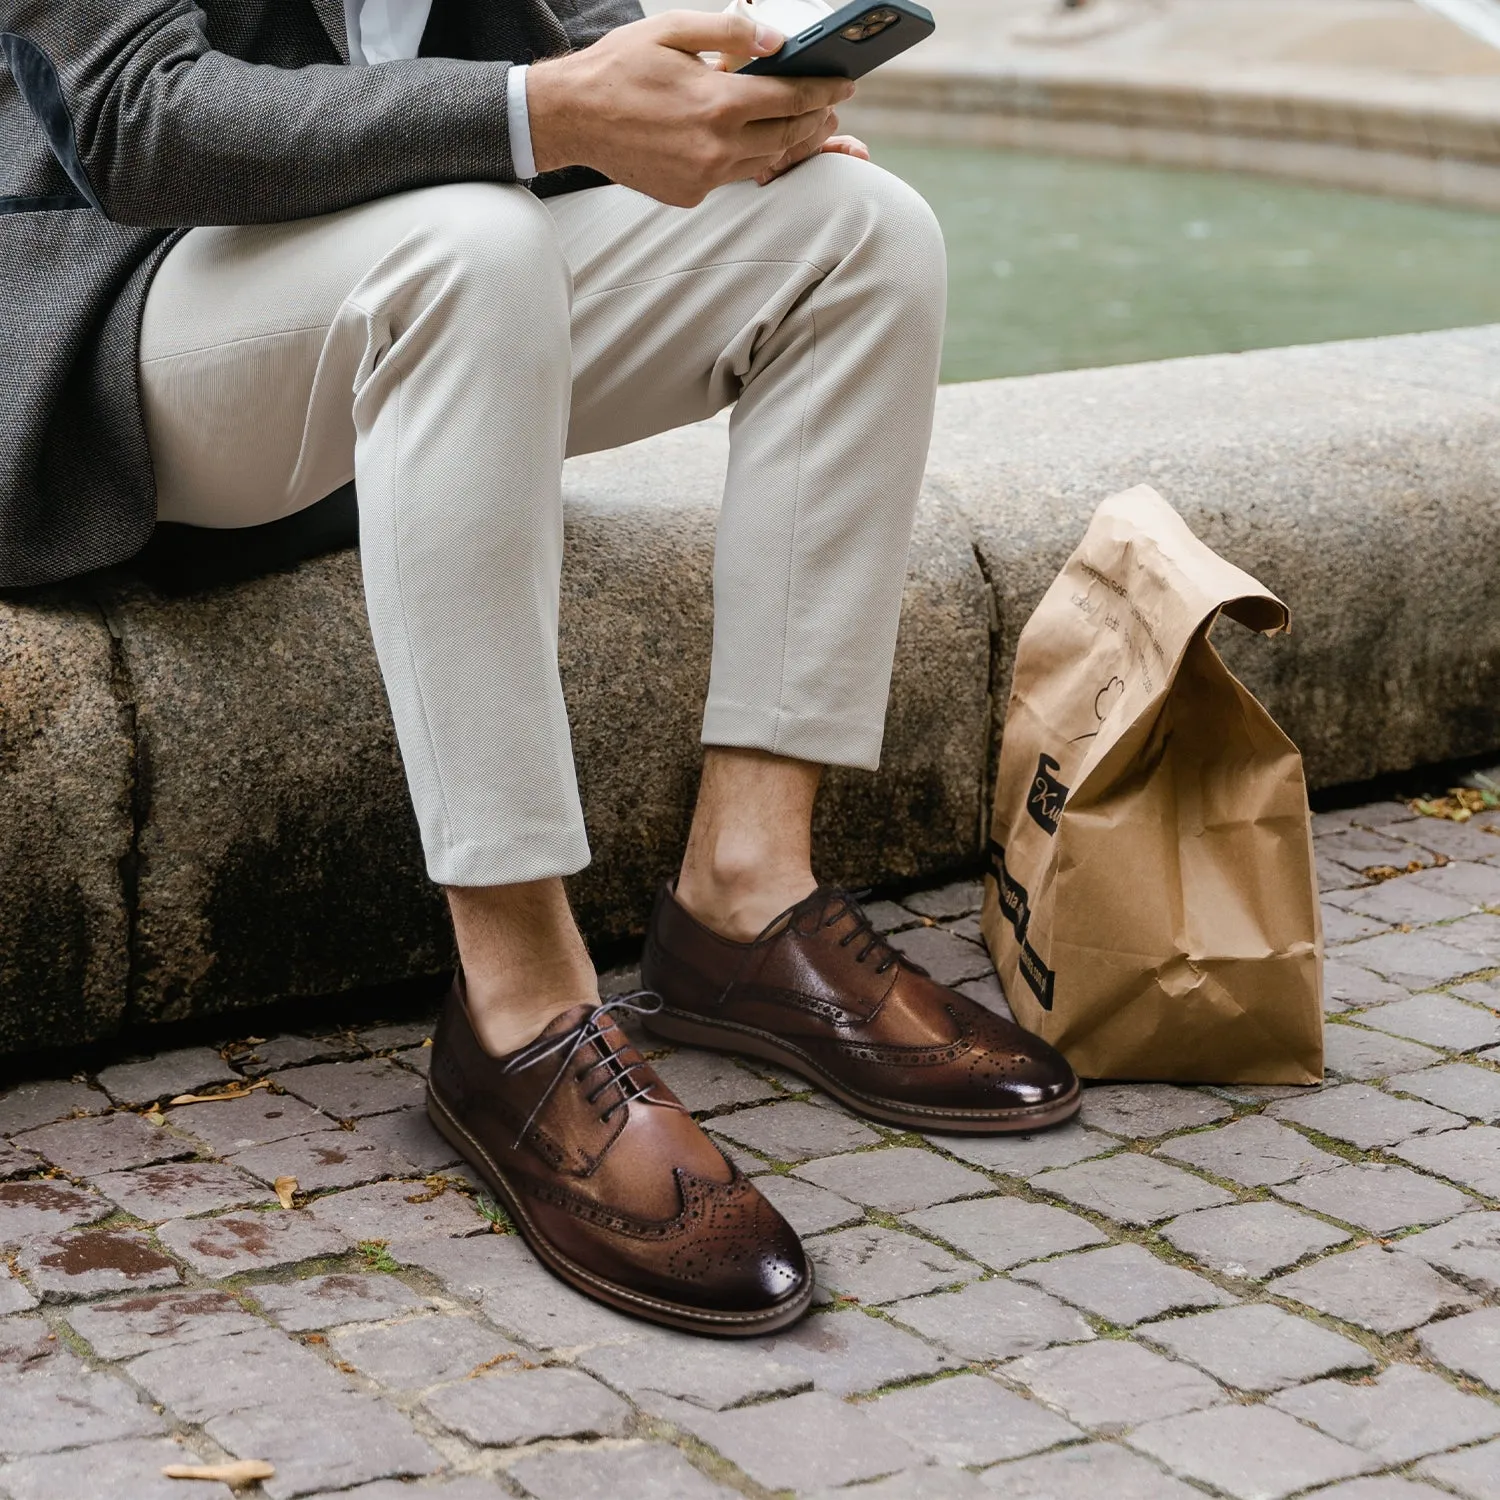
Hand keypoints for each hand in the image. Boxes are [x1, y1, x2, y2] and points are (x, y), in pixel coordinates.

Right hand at [525, 10, 855, 207]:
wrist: (571, 117)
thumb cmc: (620, 66)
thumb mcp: (672, 29)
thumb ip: (730, 31)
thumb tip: (778, 40)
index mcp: (717, 103)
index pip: (791, 99)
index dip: (824, 90)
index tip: (844, 84)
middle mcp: (716, 147)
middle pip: (787, 136)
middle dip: (814, 120)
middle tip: (828, 106)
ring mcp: (703, 177)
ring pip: (765, 161)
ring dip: (786, 142)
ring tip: (799, 123)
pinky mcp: (689, 194)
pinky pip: (733, 176)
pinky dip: (748, 158)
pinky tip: (751, 141)